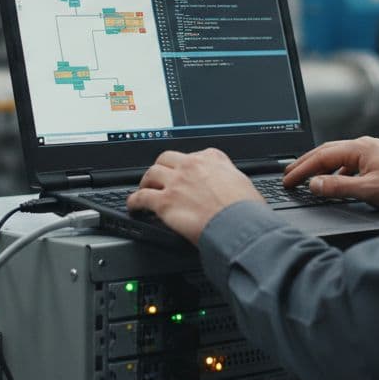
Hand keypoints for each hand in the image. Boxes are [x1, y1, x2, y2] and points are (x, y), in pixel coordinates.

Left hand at [127, 148, 263, 244]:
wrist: (239, 224)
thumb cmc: (245, 208)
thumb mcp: (243, 182)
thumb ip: (229, 179)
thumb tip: (229, 186)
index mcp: (212, 159)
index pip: (192, 155)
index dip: (185, 165)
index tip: (184, 172)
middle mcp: (191, 166)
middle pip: (166, 159)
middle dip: (161, 167)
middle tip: (160, 178)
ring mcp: (176, 183)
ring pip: (151, 174)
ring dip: (146, 181)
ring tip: (145, 189)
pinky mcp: (165, 202)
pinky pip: (141, 197)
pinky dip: (134, 201)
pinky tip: (133, 206)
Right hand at [282, 136, 378, 210]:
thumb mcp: (368, 189)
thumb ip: (339, 187)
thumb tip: (314, 185)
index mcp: (359, 147)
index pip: (321, 156)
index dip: (301, 169)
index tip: (287, 180)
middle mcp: (364, 146)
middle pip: (326, 151)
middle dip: (305, 163)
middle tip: (287, 175)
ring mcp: (371, 152)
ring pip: (337, 157)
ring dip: (319, 167)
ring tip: (304, 178)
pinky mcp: (377, 161)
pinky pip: (348, 163)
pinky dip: (334, 172)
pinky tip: (332, 183)